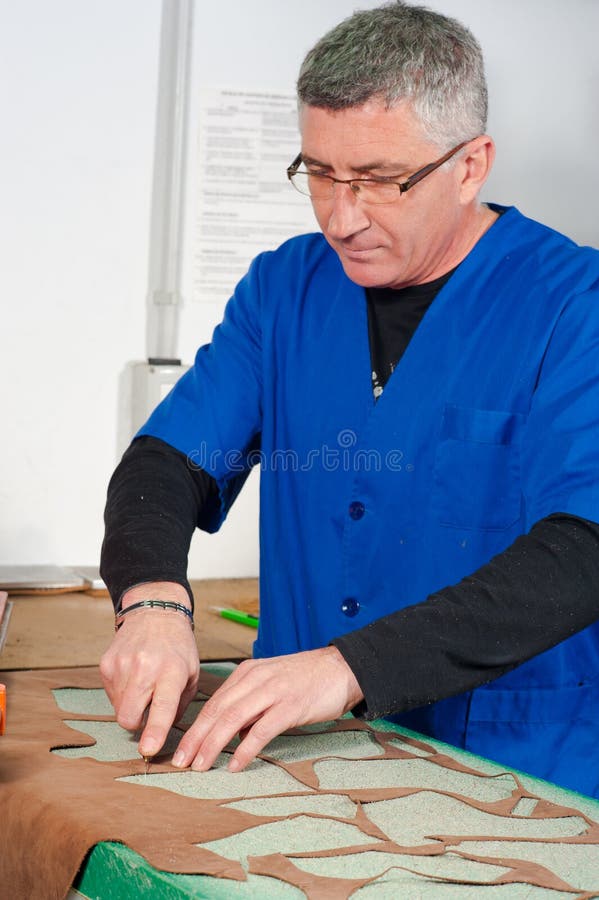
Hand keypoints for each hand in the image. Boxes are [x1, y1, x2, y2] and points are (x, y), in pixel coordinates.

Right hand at [99, 582, 199, 757]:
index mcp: (172, 671)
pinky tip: (133, 674)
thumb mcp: (192, 673)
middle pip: (129, 717)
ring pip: (119, 709)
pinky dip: (122, 692)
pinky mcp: (106, 664)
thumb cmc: (178, 647)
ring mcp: (122, 665)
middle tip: (148, 709)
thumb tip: (163, 733)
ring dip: (131, 705)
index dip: (154, 731)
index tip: (148, 749)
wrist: (154, 613)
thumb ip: (180, 705)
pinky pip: (111, 695)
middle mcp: (145, 668)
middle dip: (137, 724)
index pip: (162, 707)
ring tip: (144, 682)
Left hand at [172, 646, 363, 771]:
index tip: (181, 750)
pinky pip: (262, 729)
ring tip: (200, 766)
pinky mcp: (291, 705)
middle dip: (196, 738)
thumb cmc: (307, 679)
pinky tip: (235, 764)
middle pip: (217, 711)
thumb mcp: (271, 686)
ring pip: (233, 718)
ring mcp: (273, 691)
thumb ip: (250, 707)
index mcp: (248, 673)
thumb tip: (233, 736)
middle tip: (180, 762)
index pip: (214, 702)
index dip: (195, 727)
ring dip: (213, 744)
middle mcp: (256, 679)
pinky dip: (245, 748)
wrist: (342, 668)